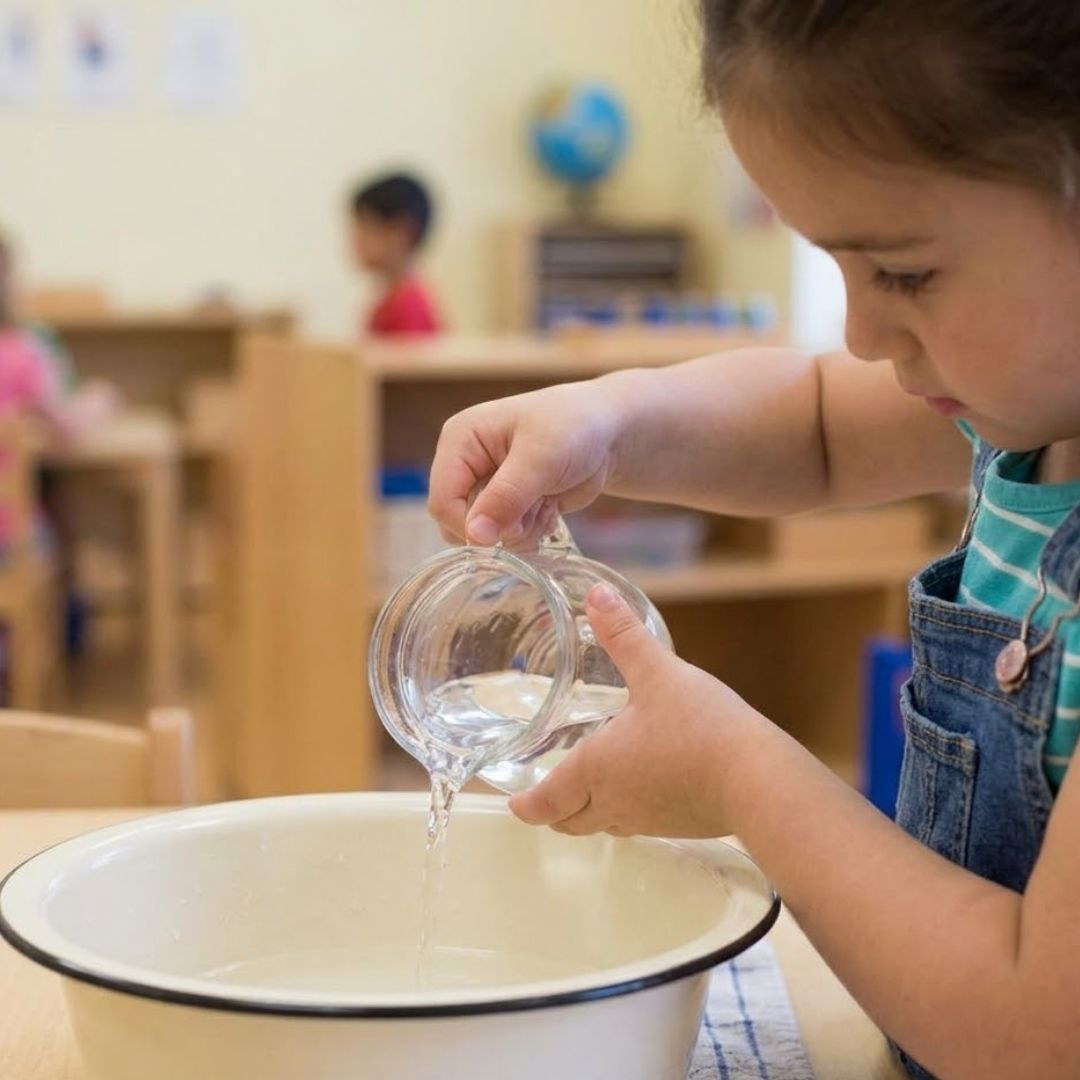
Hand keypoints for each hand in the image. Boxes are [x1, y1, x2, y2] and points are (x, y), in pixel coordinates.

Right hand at [427, 381, 622, 546]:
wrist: (609, 433)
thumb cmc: (574, 427)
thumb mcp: (541, 458)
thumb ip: (506, 497)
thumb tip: (474, 535)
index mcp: (460, 441)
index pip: (442, 500)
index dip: (469, 524)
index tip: (508, 531)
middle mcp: (466, 465)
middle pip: (459, 523)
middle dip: (501, 527)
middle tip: (535, 508)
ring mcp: (487, 487)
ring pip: (485, 536)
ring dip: (521, 530)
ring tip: (547, 501)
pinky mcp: (508, 506)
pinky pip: (507, 539)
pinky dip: (533, 531)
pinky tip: (551, 507)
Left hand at [509, 583, 764, 837]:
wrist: (760, 780)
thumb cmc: (702, 727)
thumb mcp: (658, 672)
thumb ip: (624, 636)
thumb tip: (596, 597)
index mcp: (596, 770)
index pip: (545, 803)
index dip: (525, 804)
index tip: (513, 802)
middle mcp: (615, 803)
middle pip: (569, 822)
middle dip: (552, 811)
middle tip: (544, 796)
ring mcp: (649, 820)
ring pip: (605, 825)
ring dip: (588, 811)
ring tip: (588, 788)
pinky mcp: (680, 826)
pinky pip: (641, 824)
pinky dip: (628, 809)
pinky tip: (644, 784)